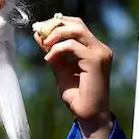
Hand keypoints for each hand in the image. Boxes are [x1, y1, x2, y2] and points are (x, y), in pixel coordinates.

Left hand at [35, 15, 114, 138]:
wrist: (88, 114)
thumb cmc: (77, 96)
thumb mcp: (60, 69)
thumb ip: (52, 52)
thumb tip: (39, 34)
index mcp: (94, 49)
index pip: (76, 26)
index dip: (57, 24)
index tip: (40, 30)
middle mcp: (100, 48)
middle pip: (77, 23)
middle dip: (55, 25)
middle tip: (40, 34)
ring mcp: (100, 53)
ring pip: (77, 30)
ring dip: (56, 34)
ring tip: (45, 45)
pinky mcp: (95, 61)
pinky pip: (72, 46)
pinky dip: (57, 49)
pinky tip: (49, 59)